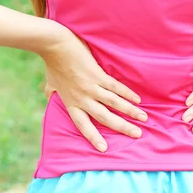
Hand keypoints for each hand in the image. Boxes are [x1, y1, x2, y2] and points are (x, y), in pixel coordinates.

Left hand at [40, 26, 146, 152]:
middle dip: (122, 127)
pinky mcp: (97, 75)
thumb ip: (51, 91)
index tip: (104, 149)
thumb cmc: (52, 62)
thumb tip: (48, 94)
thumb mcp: (50, 81)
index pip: (83, 125)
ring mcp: (90, 87)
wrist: (55, 44)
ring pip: (114, 104)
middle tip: (137, 134)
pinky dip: (127, 94)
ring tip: (143, 119)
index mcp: (71, 102)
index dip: (93, 137)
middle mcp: (82, 98)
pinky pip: (115, 87)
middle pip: (104, 118)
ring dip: (130, 112)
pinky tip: (137, 100)